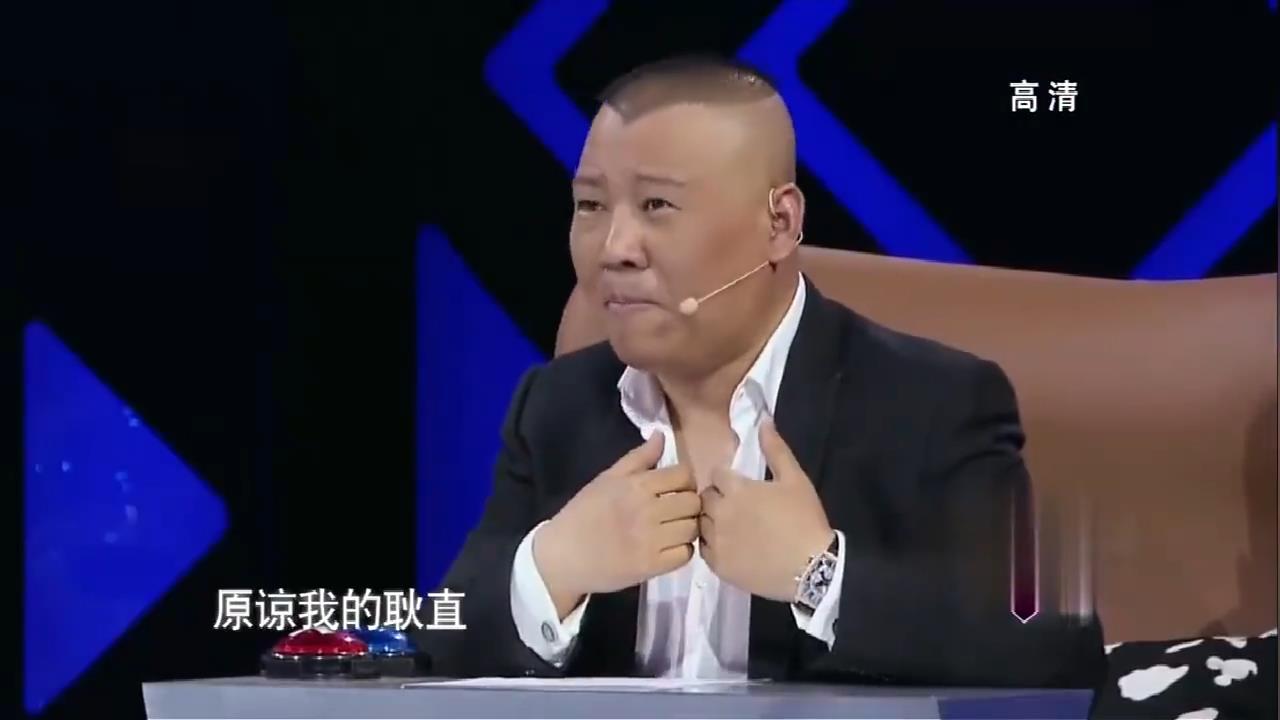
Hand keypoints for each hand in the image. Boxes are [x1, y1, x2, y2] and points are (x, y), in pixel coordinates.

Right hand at [534, 433, 699, 616]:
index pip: (683, 475)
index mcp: (636, 485)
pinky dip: (682, 550)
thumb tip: (662, 435)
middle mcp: (647, 510)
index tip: (675, 489)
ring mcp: (650, 540)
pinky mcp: (651, 566)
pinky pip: (685, 554)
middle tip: (675, 511)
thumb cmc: (583, 513)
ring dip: (687, 528)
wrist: (562, 556)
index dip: (684, 481)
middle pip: (692, 502)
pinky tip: (669, 548)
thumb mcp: (607, 478)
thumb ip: (638, 457)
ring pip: (692, 528)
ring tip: (673, 529)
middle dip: (688, 505)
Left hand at [700, 418, 833, 602]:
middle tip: (736, 507)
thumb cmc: (804, 520)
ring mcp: (716, 541)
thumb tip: (763, 421)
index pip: (716, 475)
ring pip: (701, 523)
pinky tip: (730, 546)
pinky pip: (703, 549)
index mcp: (736, 489)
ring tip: (732, 527)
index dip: (728, 479)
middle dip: (717, 498)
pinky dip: (712, 545)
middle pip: (704, 498)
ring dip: (712, 521)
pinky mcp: (717, 566)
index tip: (739, 486)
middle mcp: (719, 513)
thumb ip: (775, 449)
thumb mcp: (795, 479)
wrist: (811, 568)